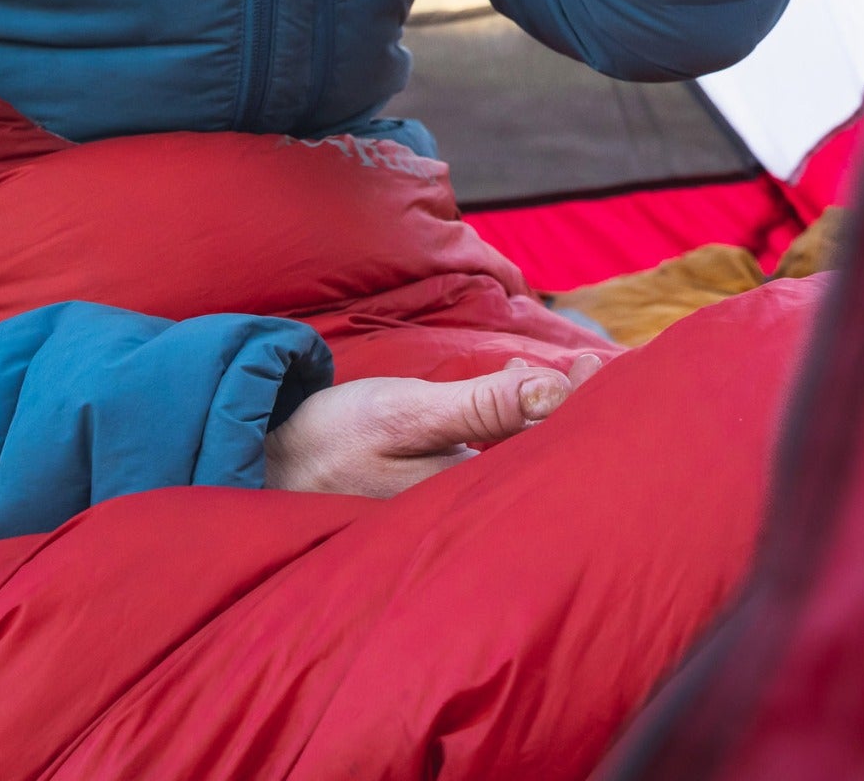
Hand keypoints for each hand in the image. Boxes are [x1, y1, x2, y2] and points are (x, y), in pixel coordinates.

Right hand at [263, 352, 604, 498]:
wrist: (262, 465)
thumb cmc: (330, 441)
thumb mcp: (404, 414)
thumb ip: (480, 406)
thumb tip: (553, 389)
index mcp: (470, 489)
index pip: (546, 443)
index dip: (579, 403)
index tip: (601, 363)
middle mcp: (467, 501)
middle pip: (538, 451)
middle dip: (572, 406)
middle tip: (599, 362)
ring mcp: (448, 496)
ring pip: (515, 451)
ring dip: (544, 408)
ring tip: (576, 375)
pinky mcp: (430, 487)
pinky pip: (489, 452)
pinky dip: (511, 417)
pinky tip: (519, 392)